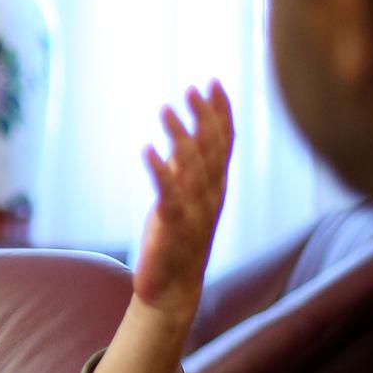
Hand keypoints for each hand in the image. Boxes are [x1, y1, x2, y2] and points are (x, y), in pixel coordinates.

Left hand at [132, 81, 233, 324]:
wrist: (173, 290)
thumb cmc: (176, 240)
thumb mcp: (183, 198)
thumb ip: (186, 169)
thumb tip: (182, 138)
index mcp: (215, 187)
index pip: (224, 143)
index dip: (221, 112)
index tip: (213, 82)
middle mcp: (211, 196)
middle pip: (213, 150)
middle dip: (204, 118)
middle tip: (192, 89)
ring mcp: (195, 212)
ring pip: (193, 169)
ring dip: (180, 137)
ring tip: (166, 110)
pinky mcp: (174, 228)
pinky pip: (168, 195)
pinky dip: (160, 171)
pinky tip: (148, 151)